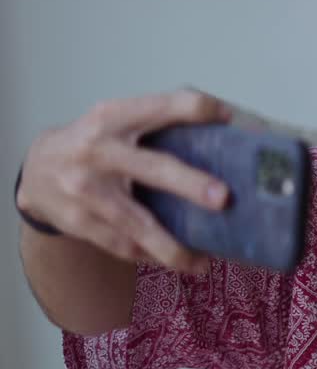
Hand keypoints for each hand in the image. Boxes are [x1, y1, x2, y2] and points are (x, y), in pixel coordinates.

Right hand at [16, 90, 232, 272]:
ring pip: (138, 224)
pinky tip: (178, 261)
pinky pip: (123, 246)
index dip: (197, 109)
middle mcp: (99, 151)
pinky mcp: (80, 221)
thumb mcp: (115, 119)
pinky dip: (152, 256)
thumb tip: (223, 122)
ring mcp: (88, 190)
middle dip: (190, 184)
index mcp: (113, 118)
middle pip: (153, 168)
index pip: (161, 107)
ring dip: (173, 247)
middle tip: (223, 199)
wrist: (35, 170)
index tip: (229, 118)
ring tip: (204, 262)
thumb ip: (157, 120)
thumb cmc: (92, 143)